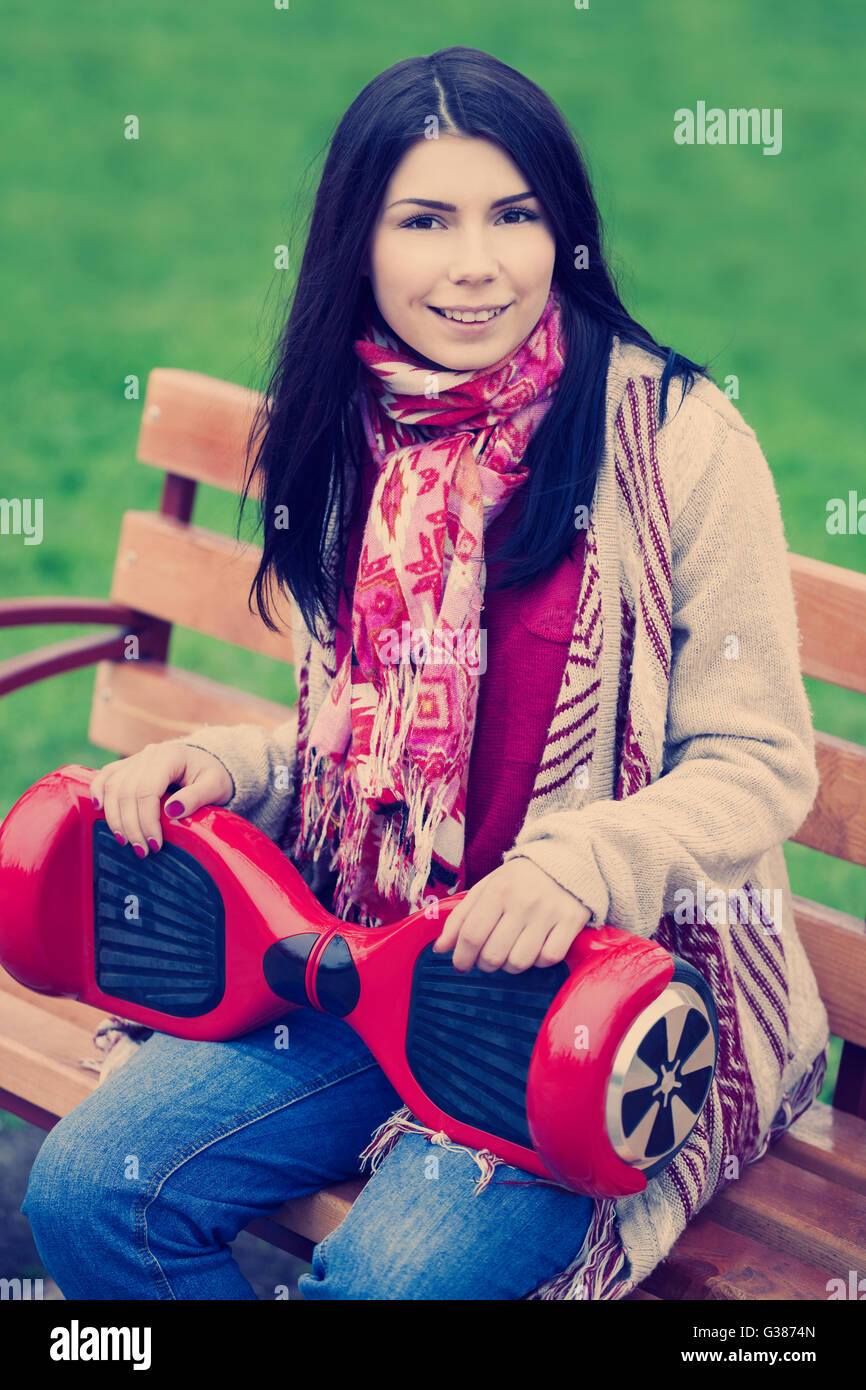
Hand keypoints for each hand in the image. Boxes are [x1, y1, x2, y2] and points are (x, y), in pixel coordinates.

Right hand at [88, 741, 233, 858]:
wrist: (207, 764)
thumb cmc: (213, 777)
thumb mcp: (215, 786)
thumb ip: (196, 797)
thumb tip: (172, 811)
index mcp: (169, 756)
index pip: (148, 790)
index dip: (147, 820)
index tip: (155, 845)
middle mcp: (148, 755)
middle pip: (127, 792)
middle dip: (131, 826)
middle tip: (141, 851)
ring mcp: (135, 759)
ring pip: (112, 787)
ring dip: (114, 817)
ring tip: (124, 841)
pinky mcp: (126, 766)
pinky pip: (104, 776)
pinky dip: (97, 792)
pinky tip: (98, 810)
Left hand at [431, 859, 591, 974]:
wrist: (566, 858)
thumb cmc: (519, 879)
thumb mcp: (486, 888)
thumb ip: (461, 917)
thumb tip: (440, 949)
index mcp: (498, 890)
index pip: (471, 935)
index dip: (461, 957)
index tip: (460, 965)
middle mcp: (523, 902)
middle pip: (493, 955)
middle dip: (485, 964)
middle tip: (487, 958)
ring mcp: (549, 913)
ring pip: (519, 962)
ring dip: (510, 966)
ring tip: (511, 953)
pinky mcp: (572, 922)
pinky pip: (548, 959)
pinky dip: (538, 962)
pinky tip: (536, 949)